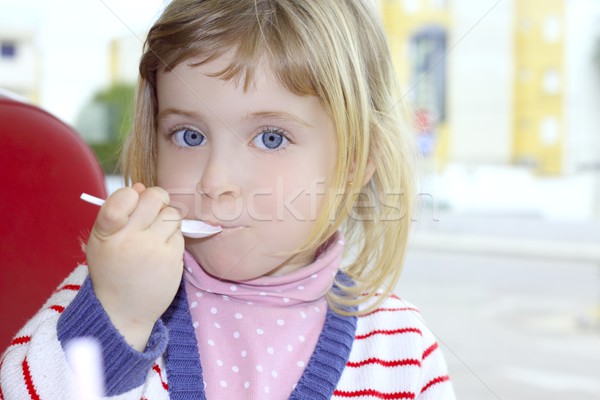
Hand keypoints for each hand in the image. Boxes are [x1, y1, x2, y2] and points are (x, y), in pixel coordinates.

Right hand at [86, 183, 183, 350]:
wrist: (123, 311)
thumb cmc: (113, 271)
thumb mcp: (103, 241)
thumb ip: (118, 212)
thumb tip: (142, 186)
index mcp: (106, 232)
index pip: (124, 196)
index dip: (133, 193)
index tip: (133, 200)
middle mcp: (128, 239)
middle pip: (154, 198)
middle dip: (157, 199)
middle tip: (154, 210)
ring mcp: (152, 249)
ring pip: (171, 213)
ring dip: (167, 218)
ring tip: (156, 233)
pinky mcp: (171, 258)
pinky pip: (179, 233)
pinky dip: (173, 237)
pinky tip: (162, 250)